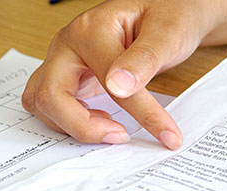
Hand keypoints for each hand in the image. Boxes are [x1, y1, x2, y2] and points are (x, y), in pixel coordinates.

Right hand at [21, 0, 226, 149]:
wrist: (183, 3)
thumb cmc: (181, 7)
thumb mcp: (174, 27)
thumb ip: (146, 56)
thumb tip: (118, 87)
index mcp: (94, 26)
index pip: (111, 79)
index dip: (143, 111)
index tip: (170, 136)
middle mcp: (70, 41)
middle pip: (48, 94)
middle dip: (80, 126)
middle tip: (122, 140)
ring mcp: (67, 58)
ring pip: (42, 101)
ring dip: (69, 126)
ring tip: (113, 136)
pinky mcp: (73, 72)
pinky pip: (53, 103)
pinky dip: (68, 121)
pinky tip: (103, 128)